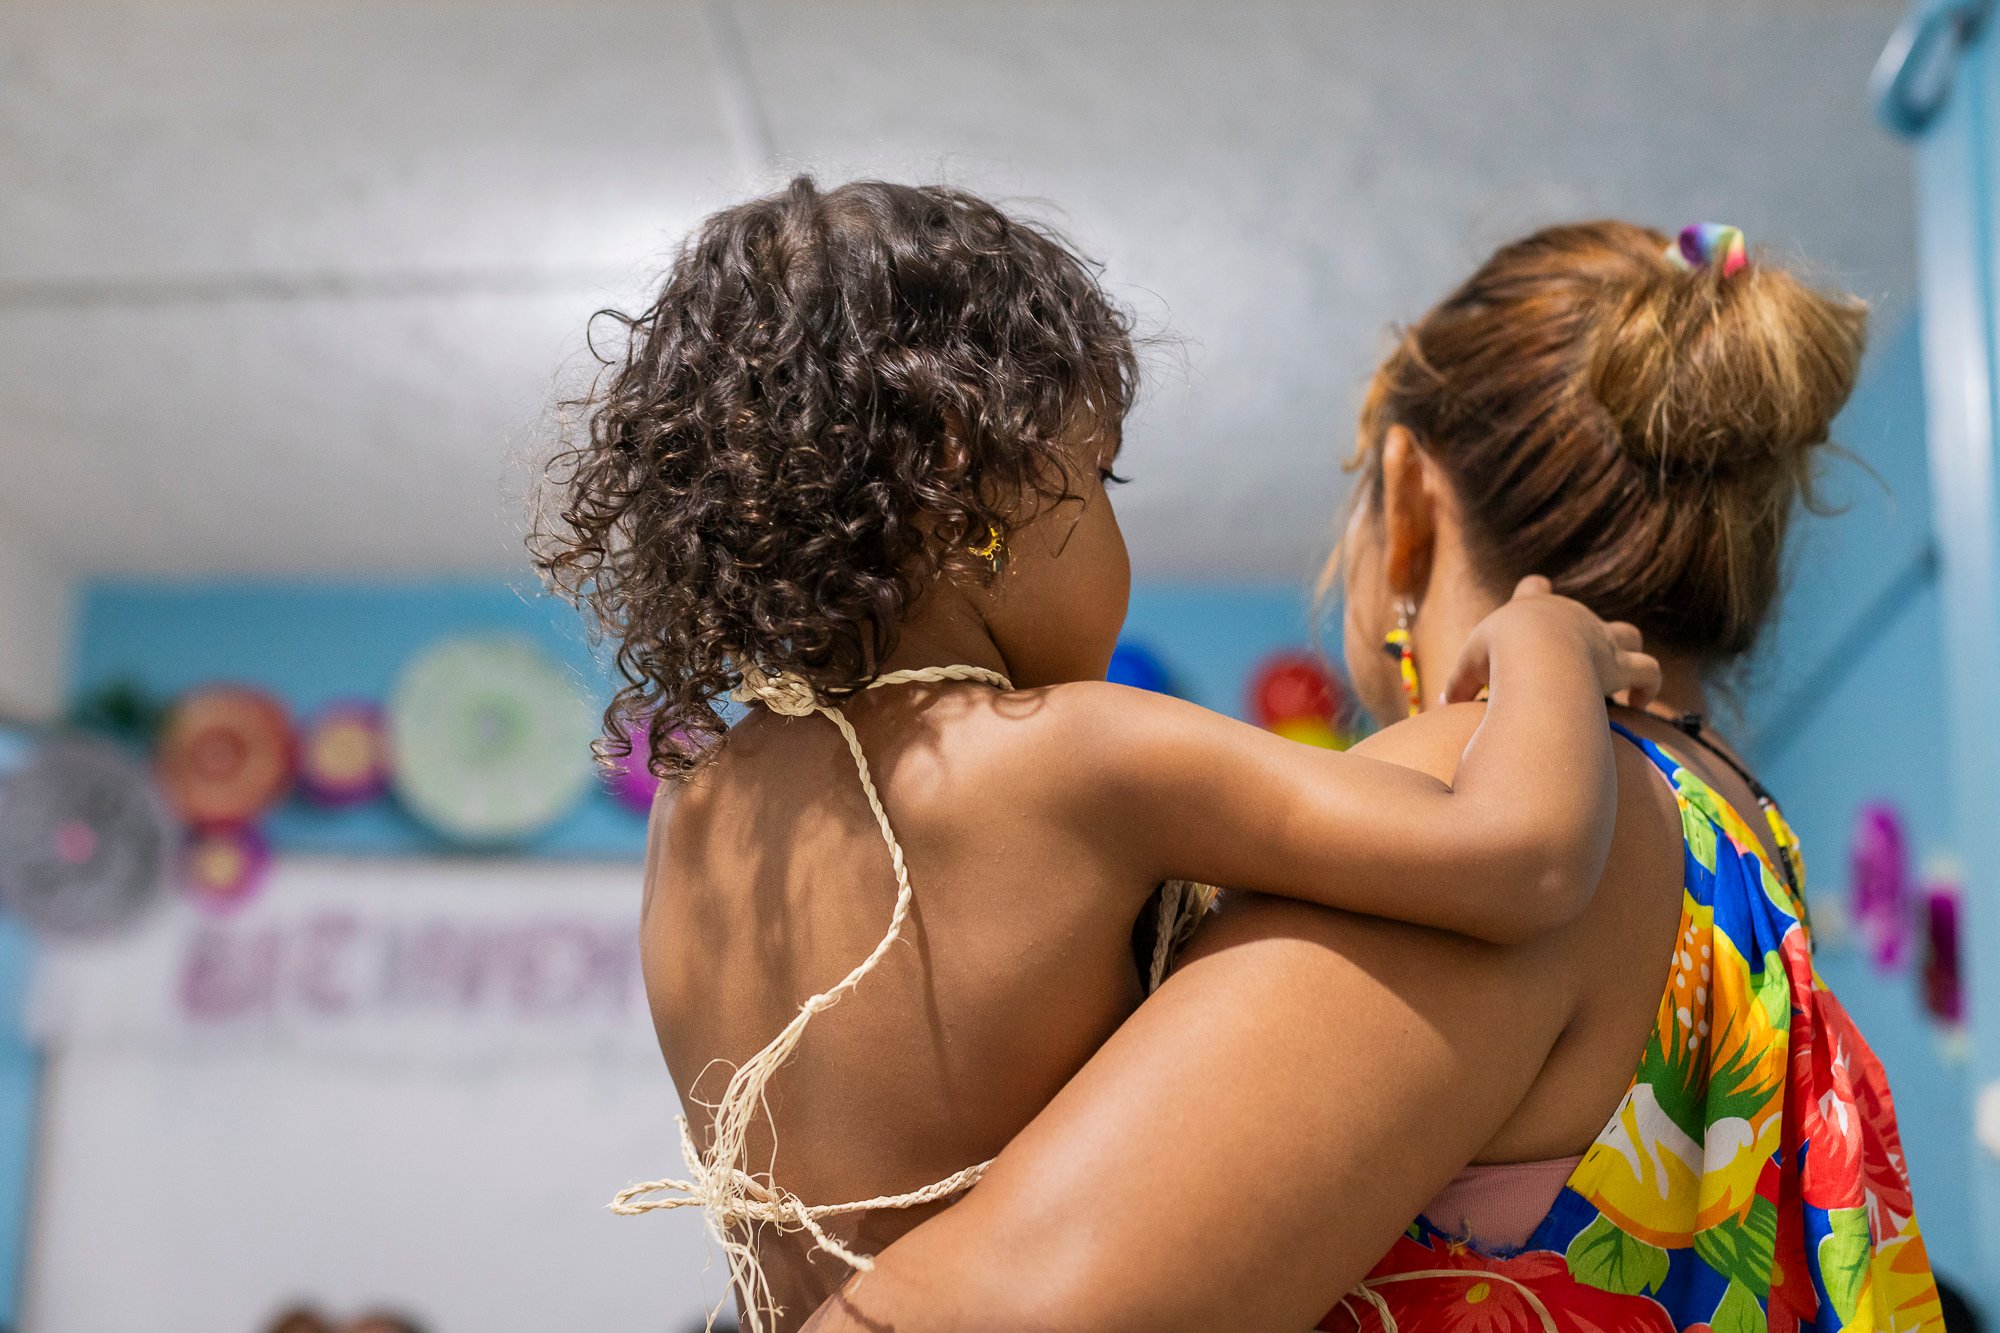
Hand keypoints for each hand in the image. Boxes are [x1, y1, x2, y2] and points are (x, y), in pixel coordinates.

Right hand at [1444, 576, 1660, 709]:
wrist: (1536, 656)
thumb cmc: (1497, 657)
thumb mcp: (1467, 669)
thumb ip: (1459, 686)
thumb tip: (1441, 707)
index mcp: (1530, 608)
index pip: (1531, 589)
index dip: (1532, 592)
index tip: (1533, 597)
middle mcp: (1570, 616)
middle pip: (1582, 613)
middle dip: (1578, 632)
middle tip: (1570, 660)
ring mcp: (1600, 638)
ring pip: (1628, 634)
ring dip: (1626, 651)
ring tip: (1623, 677)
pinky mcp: (1620, 664)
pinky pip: (1648, 671)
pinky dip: (1648, 686)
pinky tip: (1642, 702)